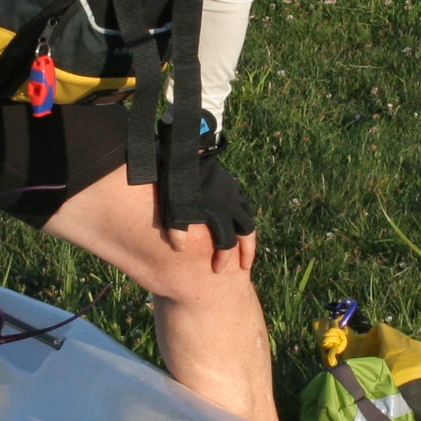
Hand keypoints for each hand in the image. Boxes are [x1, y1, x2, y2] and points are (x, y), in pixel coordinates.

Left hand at [159, 131, 257, 270]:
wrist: (186, 150)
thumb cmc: (178, 181)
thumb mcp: (173, 208)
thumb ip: (176, 231)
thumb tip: (179, 248)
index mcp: (220, 214)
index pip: (227, 244)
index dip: (224, 259)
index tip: (218, 269)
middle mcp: (232, 205)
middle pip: (247, 233)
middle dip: (247, 251)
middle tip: (244, 266)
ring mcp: (233, 192)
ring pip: (248, 217)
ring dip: (247, 234)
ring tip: (245, 245)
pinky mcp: (230, 183)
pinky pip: (243, 204)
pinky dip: (243, 216)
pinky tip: (237, 219)